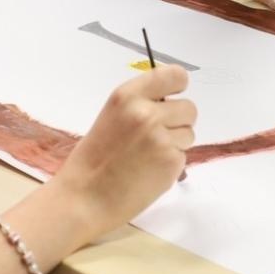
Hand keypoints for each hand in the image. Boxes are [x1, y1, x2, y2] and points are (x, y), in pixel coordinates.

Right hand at [48, 66, 195, 239]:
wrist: (84, 198)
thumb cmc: (93, 160)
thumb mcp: (112, 117)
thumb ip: (140, 105)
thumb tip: (169, 103)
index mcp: (128, 96)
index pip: (174, 75)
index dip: (178, 86)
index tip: (172, 98)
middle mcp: (147, 113)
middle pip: (189, 107)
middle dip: (178, 122)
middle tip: (155, 137)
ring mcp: (161, 138)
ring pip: (189, 134)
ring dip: (175, 144)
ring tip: (147, 157)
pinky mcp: (171, 162)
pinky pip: (183, 157)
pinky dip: (170, 165)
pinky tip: (148, 172)